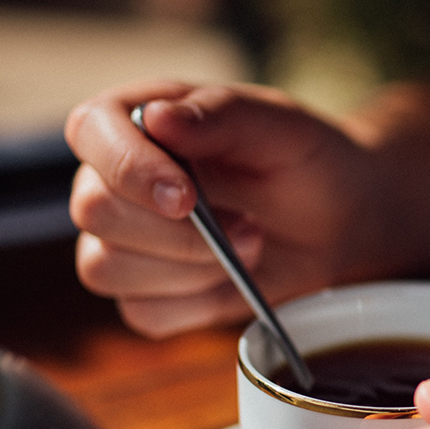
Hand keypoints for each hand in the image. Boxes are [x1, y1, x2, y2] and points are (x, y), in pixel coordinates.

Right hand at [65, 80, 375, 336]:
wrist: (338, 219)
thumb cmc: (303, 159)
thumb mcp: (280, 126)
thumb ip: (221, 115)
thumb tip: (156, 117)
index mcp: (134, 118)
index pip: (91, 132)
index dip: (129, 169)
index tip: (187, 197)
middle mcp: (113, 177)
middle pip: (94, 211)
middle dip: (177, 232)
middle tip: (248, 226)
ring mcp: (121, 238)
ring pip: (105, 268)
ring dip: (188, 270)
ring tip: (248, 246)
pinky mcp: (143, 292)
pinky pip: (141, 313)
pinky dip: (194, 305)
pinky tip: (231, 281)